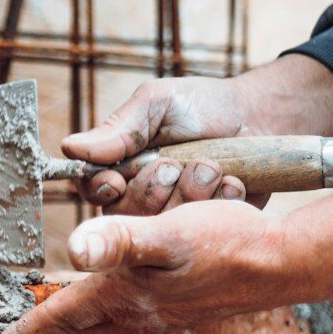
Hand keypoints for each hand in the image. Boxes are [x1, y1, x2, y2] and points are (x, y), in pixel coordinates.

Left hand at [0, 192, 332, 333]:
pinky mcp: (177, 310)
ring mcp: (157, 316)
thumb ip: (121, 239)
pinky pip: (122, 330)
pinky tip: (105, 331)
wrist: (279, 263)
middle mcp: (135, 313)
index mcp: (121, 295)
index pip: (60, 320)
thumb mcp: (168, 233)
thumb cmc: (224, 243)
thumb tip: (75, 247)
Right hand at [65, 54, 332, 213]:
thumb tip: (70, 149)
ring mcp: (177, 215)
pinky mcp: (210, 229)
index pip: (92, 190)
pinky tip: (235, 181)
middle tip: (174, 165)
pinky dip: (222, 201)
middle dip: (152, 190)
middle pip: (124, 217)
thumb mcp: (157, 104)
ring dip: (190, 193)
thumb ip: (118, 129)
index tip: (115, 181)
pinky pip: (207, 230)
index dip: (100, 191)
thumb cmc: (203, 106)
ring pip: (165, 226)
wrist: (262, 118)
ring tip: (211, 167)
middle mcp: (144, 196)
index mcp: (122, 165)